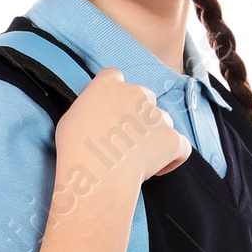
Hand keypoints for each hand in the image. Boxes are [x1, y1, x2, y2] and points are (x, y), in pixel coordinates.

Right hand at [55, 67, 190, 196]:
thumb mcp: (70, 119)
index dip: (116, 95)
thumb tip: (96, 117)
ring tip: (140, 157)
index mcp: (108, 85)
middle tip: (126, 139)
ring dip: (155, 134)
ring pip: (163, 120)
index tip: (112, 113)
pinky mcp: (171, 139)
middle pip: (144, 97)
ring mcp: (156, 116)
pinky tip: (161, 168)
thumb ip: (89, 109)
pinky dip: (174, 156)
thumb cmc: (75, 151)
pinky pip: (181, 146)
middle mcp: (136, 94)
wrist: (96, 173)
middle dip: (139, 114)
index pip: (115, 78)